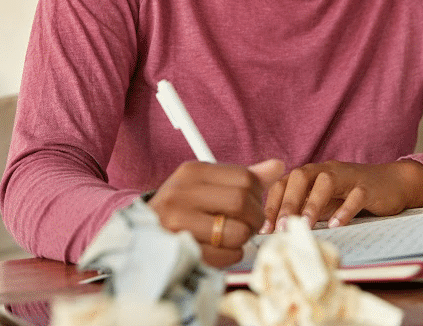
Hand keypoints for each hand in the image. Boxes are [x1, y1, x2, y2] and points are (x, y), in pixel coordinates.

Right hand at [147, 158, 283, 266]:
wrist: (144, 235)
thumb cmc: (181, 210)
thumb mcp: (206, 186)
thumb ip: (242, 178)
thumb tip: (278, 166)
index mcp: (192, 172)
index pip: (245, 178)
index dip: (258, 196)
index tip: (252, 205)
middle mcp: (182, 193)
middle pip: (242, 203)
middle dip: (254, 219)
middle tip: (247, 225)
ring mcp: (178, 223)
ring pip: (237, 232)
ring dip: (241, 240)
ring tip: (229, 237)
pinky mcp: (181, 250)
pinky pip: (226, 256)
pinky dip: (231, 256)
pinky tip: (219, 249)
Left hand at [261, 159, 422, 232]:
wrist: (393, 182)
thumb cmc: (352, 193)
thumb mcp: (324, 201)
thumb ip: (304, 209)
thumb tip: (278, 231)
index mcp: (312, 173)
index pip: (284, 182)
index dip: (271, 204)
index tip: (264, 228)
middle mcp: (326, 170)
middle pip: (300, 177)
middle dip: (288, 202)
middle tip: (280, 227)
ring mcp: (348, 176)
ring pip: (326, 182)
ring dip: (312, 204)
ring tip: (305, 226)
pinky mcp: (368, 187)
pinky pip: (355, 195)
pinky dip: (345, 210)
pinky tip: (336, 225)